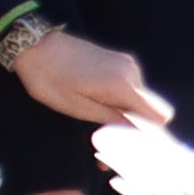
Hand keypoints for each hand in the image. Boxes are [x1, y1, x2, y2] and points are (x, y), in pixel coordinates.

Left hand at [7, 27, 170, 130]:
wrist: (34, 45)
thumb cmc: (49, 79)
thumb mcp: (77, 107)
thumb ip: (112, 119)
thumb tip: (138, 133)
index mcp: (123, 85)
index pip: (160, 115)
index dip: (151, 134)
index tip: (134, 146)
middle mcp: (132, 72)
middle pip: (150, 109)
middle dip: (135, 129)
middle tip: (110, 149)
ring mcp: (126, 63)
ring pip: (139, 99)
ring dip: (125, 114)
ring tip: (99, 129)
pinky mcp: (118, 60)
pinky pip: (128, 87)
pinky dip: (119, 101)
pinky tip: (99, 108)